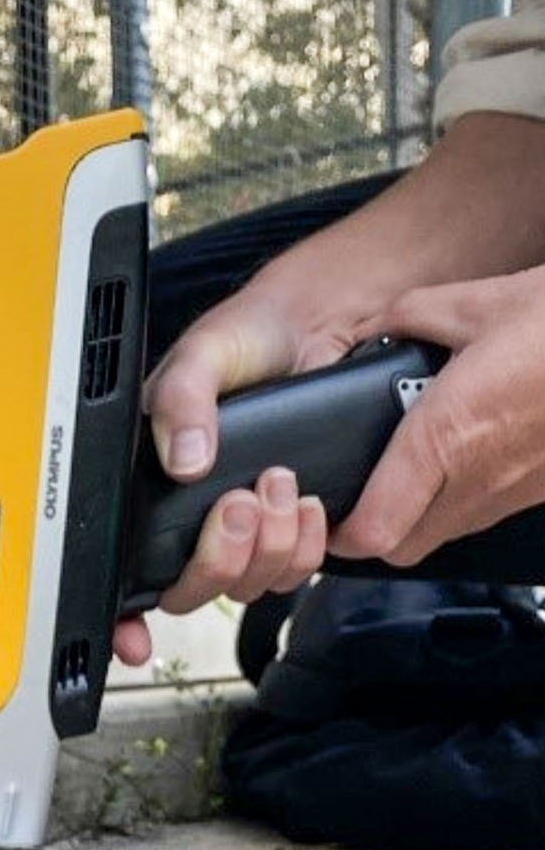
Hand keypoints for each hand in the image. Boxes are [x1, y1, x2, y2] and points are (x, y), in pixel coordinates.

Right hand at [112, 289, 346, 666]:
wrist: (323, 327)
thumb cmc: (249, 335)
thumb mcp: (202, 354)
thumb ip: (179, 398)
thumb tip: (183, 461)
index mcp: (147, 486)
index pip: (121, 569)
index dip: (120, 618)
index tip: (132, 640)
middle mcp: (187, 517)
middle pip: (189, 590)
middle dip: (219, 558)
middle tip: (241, 504)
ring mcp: (239, 527)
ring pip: (245, 586)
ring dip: (269, 547)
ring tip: (281, 485)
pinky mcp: (288, 527)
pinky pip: (294, 570)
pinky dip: (305, 545)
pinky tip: (308, 503)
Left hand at [330, 265, 544, 565]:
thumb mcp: (476, 302)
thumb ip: (409, 317)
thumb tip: (379, 326)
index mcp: (446, 438)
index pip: (375, 528)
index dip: (339, 534)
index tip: (325, 511)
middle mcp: (480, 478)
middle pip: (402, 547)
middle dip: (370, 532)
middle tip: (356, 496)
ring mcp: (516, 490)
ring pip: (445, 534)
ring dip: (416, 516)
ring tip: (403, 474)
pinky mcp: (542, 488)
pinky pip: (485, 512)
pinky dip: (461, 499)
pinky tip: (461, 458)